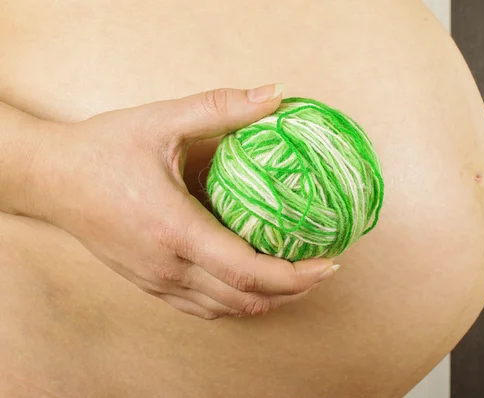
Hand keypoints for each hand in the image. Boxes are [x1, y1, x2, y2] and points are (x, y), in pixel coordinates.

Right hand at [32, 84, 338, 318]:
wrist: (51, 180)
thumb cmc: (102, 151)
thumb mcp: (162, 121)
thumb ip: (220, 108)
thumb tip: (274, 96)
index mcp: (174, 229)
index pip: (247, 271)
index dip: (295, 275)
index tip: (328, 263)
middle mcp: (168, 266)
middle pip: (245, 298)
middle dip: (293, 290)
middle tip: (321, 266)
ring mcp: (157, 281)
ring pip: (226, 309)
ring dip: (267, 298)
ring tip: (295, 275)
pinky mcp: (150, 284)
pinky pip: (202, 307)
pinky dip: (237, 300)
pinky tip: (250, 281)